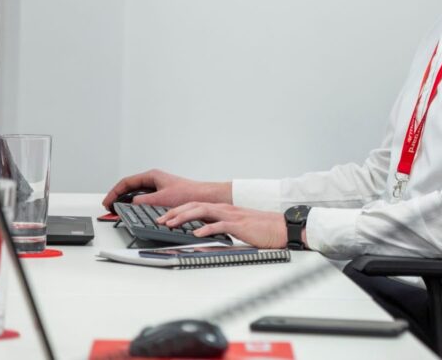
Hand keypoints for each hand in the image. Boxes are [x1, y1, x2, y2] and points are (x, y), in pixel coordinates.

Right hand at [101, 169, 231, 209]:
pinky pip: (145, 201)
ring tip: (119, 212)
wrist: (205, 198)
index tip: (107, 203)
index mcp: (152, 176)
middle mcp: (154, 180)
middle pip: (130, 188)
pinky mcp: (163, 196)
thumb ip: (142, 201)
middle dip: (118, 198)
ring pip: (137, 195)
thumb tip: (129, 204)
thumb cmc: (187, 194)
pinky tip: (135, 214)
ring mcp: (158, 188)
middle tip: (110, 209)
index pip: (126, 182)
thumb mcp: (160, 199)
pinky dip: (137, 207)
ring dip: (127, 203)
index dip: (114, 192)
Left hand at [157, 203, 288, 248]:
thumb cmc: (262, 229)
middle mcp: (226, 209)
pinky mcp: (240, 225)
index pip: (196, 206)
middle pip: (195, 206)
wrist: (282, 227)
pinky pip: (220, 225)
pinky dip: (206, 228)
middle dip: (174, 212)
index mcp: (224, 210)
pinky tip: (196, 233)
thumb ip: (221, 228)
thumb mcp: (238, 227)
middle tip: (159, 220)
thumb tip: (203, 235)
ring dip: (184, 217)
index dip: (178, 211)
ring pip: (203, 212)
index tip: (163, 217)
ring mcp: (232, 216)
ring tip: (170, 224)